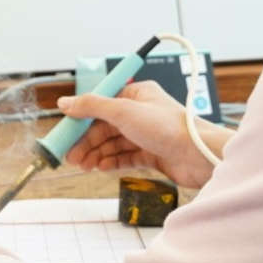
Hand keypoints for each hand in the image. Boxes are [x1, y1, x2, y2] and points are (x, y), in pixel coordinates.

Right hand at [60, 81, 230, 189]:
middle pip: (104, 126)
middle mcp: (141, 113)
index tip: (64, 131)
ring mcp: (146, 135)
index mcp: (136, 95)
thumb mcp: (123, 111)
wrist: (198, 155)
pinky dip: (111, 162)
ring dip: (96, 153)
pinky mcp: (152, 155)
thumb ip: (92, 106)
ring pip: (113, 143)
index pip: (100, 104)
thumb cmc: (169, 127)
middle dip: (87, 141)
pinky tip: (101, 167)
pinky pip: (125, 157)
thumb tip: (66, 102)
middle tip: (71, 156)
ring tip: (84, 165)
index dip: (80, 118)